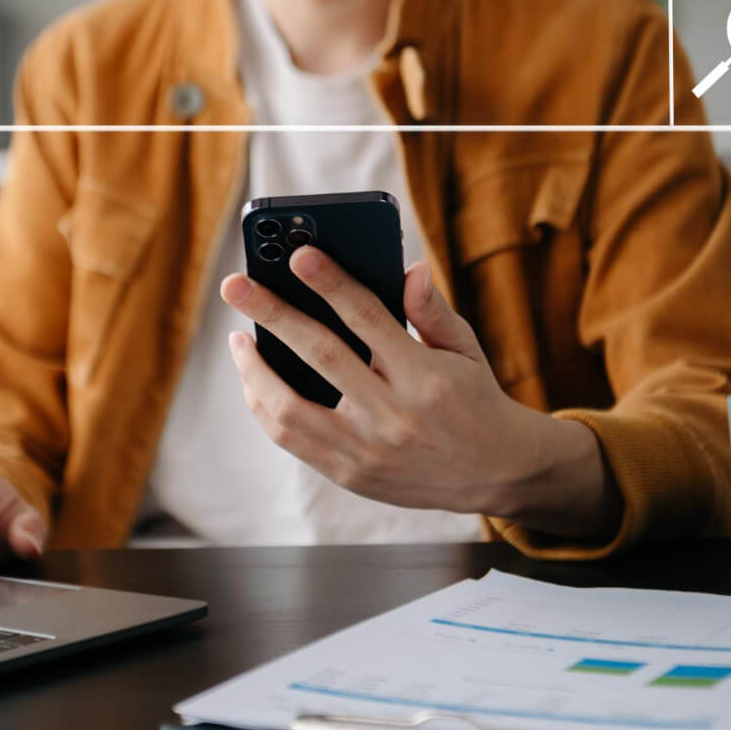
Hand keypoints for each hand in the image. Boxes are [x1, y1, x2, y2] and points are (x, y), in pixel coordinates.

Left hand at [220, 248, 618, 536]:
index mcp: (425, 377)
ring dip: (254, 369)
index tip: (299, 255)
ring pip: (290, 408)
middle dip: (272, 314)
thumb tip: (408, 269)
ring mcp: (367, 450)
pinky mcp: (350, 475)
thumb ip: (432, 310)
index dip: (331, 282)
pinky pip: (291, 440)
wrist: (494, 473)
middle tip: (236, 285)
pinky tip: (254, 382)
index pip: (368, 318)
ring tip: (238, 340)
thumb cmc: (474, 399)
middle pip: (319, 355)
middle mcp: (393, 415)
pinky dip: (265, 407)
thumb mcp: (466, 349)